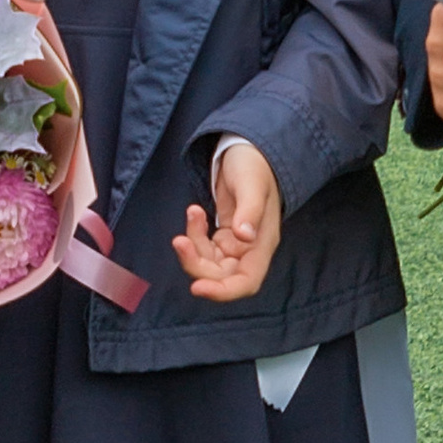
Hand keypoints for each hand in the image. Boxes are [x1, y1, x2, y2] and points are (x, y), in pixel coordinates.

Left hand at [173, 142, 282, 303]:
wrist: (250, 151)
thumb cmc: (255, 166)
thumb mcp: (252, 184)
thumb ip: (249, 210)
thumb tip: (243, 237)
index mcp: (263, 244)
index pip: (247, 282)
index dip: (223, 291)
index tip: (197, 287)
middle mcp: (250, 250)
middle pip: (222, 276)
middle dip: (197, 264)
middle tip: (180, 240)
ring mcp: (236, 244)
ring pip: (209, 263)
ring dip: (193, 247)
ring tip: (193, 213)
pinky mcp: (224, 236)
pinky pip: (204, 248)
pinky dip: (194, 235)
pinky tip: (195, 212)